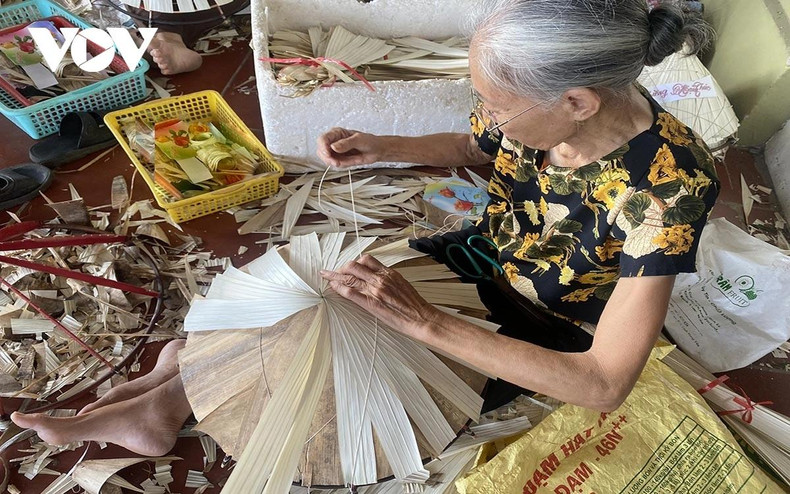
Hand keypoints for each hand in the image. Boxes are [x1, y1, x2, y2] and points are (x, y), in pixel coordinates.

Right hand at [316, 127, 386, 167]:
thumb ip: (346, 143)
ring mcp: (336, 151)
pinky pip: (333, 164)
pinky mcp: (339, 159)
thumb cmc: (369, 141)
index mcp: (337, 133)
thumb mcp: (358, 140)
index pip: (323, 138)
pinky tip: (346, 162)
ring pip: (325, 158)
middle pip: (321, 149)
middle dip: (326, 157)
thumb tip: (334, 147)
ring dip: (332, 162)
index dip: (323, 146)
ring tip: (342, 162)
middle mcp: (334, 141)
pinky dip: (338, 165)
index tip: (328, 153)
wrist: (376, 150)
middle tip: (336, 162)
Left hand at [320, 254, 437, 336]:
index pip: (366, 260)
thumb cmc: (414, 304)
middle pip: (354, 266)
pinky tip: (333, 288)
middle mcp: (380, 279)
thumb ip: (388, 279)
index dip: (354, 262)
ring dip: (335, 276)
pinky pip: (350, 292)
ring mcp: (374, 290)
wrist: (420, 317)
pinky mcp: (370, 303)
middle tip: (335, 272)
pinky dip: (339, 288)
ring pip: (349, 277)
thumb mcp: (402, 284)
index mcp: (388, 273)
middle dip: (341, 268)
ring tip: (327, 277)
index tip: (347, 265)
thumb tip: (377, 278)